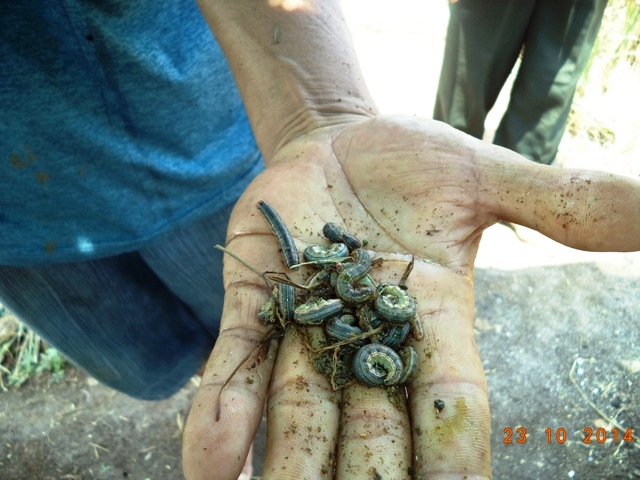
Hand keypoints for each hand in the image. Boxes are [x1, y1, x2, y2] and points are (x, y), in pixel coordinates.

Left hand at [182, 115, 639, 478]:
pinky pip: (239, 365)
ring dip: (289, 466)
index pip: (451, 401)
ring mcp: (306, 326)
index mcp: (435, 321)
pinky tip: (211, 463)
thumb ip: (559, 203)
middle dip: (367, 477)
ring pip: (299, 413)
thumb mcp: (486, 178)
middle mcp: (369, 342)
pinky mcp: (256, 303)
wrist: (338, 142)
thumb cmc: (414, 162)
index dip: (453, 449)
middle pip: (372, 428)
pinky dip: (224, 411)